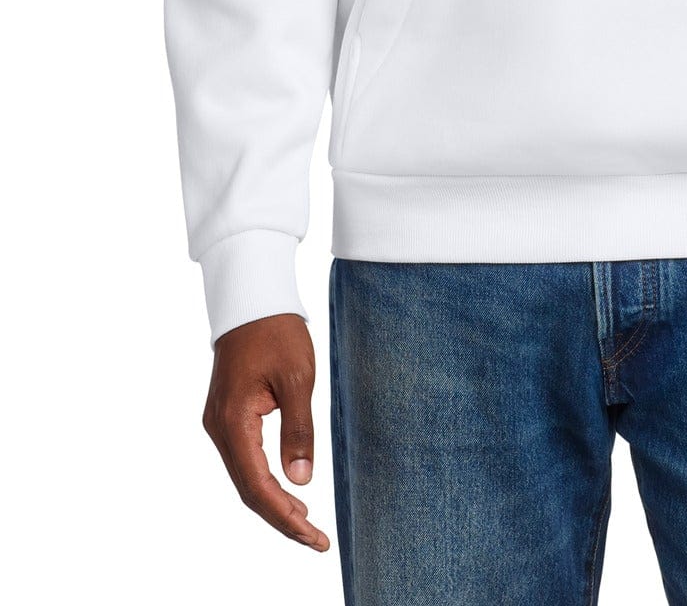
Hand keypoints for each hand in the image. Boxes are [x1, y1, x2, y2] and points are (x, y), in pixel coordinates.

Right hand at [202, 313, 330, 551]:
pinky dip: (264, 480)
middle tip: (316, 539)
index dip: (285, 516)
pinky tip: (287, 489)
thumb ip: (299, 430)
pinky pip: (243, 459)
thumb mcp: (299, 378)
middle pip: (248, 489)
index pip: (258, 486)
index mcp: (234, 422)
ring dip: (273, 502)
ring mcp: (219, 423)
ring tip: (306, 522)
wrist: (251, 299)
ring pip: (244, 477)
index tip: (313, 536)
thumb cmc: (277, 332)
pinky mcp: (226, 416)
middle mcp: (219, 428)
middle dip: (281, 517)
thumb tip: (302, 480)